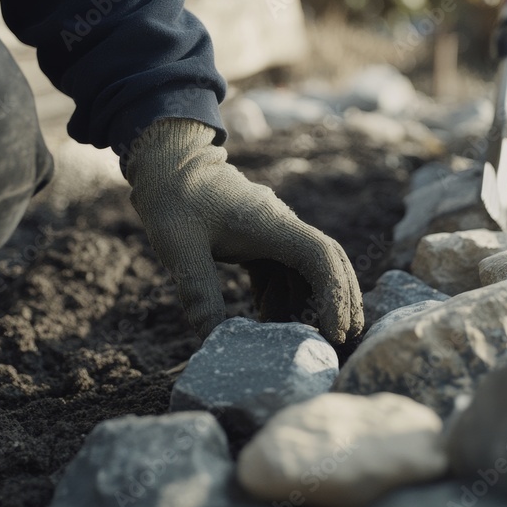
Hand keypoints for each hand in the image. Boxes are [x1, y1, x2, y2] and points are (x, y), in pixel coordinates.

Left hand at [125, 118, 362, 344]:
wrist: (168, 164)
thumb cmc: (174, 200)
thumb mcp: (180, 248)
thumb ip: (198, 291)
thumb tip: (212, 339)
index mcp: (272, 224)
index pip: (320, 258)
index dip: (334, 294)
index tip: (333, 331)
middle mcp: (281, 227)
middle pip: (327, 264)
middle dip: (338, 302)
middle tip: (339, 342)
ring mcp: (272, 233)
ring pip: (303, 272)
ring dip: (303, 305)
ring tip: (289, 341)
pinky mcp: (258, 240)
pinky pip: (281, 271)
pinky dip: (280, 298)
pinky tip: (265, 321)